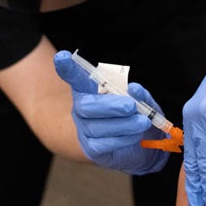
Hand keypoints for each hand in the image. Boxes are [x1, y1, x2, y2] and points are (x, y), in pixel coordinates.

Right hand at [53, 51, 168, 174]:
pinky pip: (103, 144)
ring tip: (142, 122)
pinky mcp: (92, 149)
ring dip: (123, 124)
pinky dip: (122, 138)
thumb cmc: (137, 116)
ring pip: (97, 127)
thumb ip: (140, 94)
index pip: (76, 78)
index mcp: (91, 90)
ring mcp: (85, 130)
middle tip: (130, 106)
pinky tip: (135, 135)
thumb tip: (134, 88)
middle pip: (86, 106)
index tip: (62, 57)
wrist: (140, 146)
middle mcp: (83, 109)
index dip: (68, 68)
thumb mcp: (143, 101)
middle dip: (109, 106)